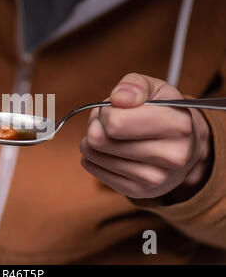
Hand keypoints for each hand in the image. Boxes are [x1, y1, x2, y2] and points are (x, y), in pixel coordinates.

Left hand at [80, 73, 212, 200]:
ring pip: (93, 155)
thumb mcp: (155, 88)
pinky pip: (93, 169)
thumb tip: (119, 98)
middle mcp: (170, 156)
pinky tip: (110, 150)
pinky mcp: (138, 191)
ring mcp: (155, 179)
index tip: (114, 108)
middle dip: (96, 124)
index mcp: (177, 125)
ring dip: (93, 140)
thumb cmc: (163, 113)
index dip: (106, 111)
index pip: (115, 123)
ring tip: (112, 135)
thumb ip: (134, 84)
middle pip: (99, 140)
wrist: (183, 148)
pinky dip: (94, 156)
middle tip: (109, 120)